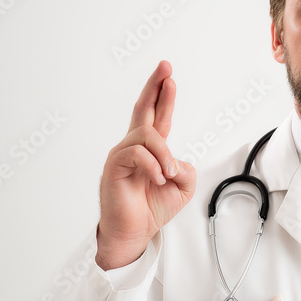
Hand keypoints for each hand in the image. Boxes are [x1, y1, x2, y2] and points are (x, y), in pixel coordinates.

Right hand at [96, 60, 195, 269]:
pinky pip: (138, 154)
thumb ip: (186, 169)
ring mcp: (122, 154)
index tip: (169, 76)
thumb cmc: (153, 209)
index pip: (157, 116)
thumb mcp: (182, 188)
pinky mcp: (114, 166)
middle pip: (143, 110)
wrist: (134, 232)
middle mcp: (134, 147)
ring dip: (164, 154)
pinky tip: (158, 179)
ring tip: (168, 175)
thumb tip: (177, 160)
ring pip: (147, 135)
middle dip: (155, 87)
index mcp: (151, 150)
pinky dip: (154, 166)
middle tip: (166, 68)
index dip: (163, 97)